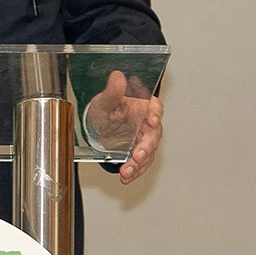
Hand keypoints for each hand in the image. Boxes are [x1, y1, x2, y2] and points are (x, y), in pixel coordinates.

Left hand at [84, 70, 163, 184]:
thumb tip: (117, 77)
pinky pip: (140, 164)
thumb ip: (112, 91)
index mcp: (144, 105)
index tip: (152, 121)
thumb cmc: (106, 108)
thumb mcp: (105, 100)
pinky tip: (126, 177)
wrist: (99, 125)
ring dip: (138, 164)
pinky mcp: (139, 152)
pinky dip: (134, 172)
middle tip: (137, 156)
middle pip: (153, 135)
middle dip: (146, 147)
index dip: (156, 114)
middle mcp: (148, 123)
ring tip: (126, 171)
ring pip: (147, 152)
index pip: (155, 107)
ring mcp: (145, 139)